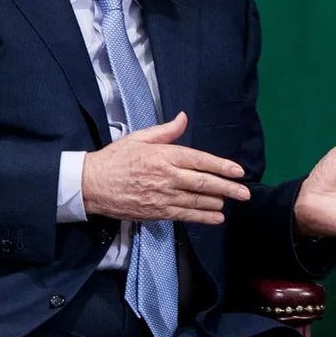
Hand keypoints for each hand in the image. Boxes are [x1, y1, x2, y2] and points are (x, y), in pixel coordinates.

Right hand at [82, 112, 249, 224]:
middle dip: (227, 188)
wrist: (90, 185)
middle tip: (245, 193)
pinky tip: (216, 218)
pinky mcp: (156, 212)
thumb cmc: (115, 159)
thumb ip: (165, 131)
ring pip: (196, 201)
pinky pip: (184, 215)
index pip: (200, 160)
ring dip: (217, 203)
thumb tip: (183, 118)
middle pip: (203, 183)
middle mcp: (166, 177)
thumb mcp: (138, 138)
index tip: (238, 171)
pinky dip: (202, 217)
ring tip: (232, 202)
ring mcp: (161, 196)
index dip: (222, 166)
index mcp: (164, 156)